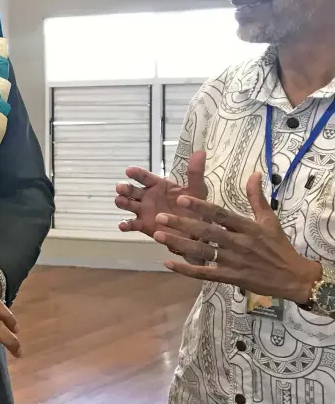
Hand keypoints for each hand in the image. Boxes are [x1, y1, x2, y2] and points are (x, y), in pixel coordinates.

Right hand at [115, 151, 206, 236]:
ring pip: (128, 204)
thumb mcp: (196, 189)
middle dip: (125, 188)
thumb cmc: (194, 206)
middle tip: (120, 187)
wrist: (195, 229)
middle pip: (132, 190)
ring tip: (120, 201)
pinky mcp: (143, 225)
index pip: (144, 176)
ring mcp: (143, 210)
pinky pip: (132, 224)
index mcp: (157, 185)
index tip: (129, 170)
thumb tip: (200, 152)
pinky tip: (122, 225)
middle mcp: (147, 196)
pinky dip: (125, 224)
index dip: (136, 173)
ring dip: (122, 202)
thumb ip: (195, 172)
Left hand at [152, 172, 321, 302]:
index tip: (181, 198)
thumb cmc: (278, 246)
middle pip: (206, 232)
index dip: (200, 207)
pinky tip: (169, 263)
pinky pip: (205, 273)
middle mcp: (238, 243)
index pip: (220, 214)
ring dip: (179, 244)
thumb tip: (254, 173)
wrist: (293, 278)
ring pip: (202, 252)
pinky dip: (187, 269)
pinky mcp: (230, 277)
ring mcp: (233, 262)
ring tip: (158, 235)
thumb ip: (257, 197)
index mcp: (246, 227)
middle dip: (182, 224)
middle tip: (160, 217)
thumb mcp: (269, 220)